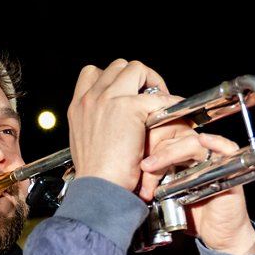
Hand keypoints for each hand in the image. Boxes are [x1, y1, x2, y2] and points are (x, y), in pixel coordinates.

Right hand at [66, 59, 174, 192]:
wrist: (98, 188)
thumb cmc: (96, 176)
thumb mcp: (87, 143)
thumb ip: (96, 124)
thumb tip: (114, 121)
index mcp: (78, 106)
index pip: (93, 74)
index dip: (115, 80)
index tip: (127, 94)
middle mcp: (90, 98)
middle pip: (117, 66)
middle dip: (136, 77)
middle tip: (149, 96)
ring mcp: (108, 99)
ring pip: (136, 69)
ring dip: (152, 82)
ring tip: (161, 100)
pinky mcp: (129, 108)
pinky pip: (158, 98)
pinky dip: (171, 104)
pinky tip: (176, 114)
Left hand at [139, 130, 254, 254]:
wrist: (220, 237)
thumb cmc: (197, 217)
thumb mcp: (169, 197)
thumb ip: (157, 182)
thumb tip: (133, 172)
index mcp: (187, 160)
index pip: (168, 140)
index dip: (152, 146)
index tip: (137, 158)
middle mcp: (202, 158)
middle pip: (178, 140)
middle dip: (158, 152)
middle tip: (145, 166)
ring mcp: (217, 162)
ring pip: (194, 144)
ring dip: (172, 152)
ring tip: (154, 165)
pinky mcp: (230, 172)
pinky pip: (228, 150)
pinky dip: (217, 143)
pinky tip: (203, 141)